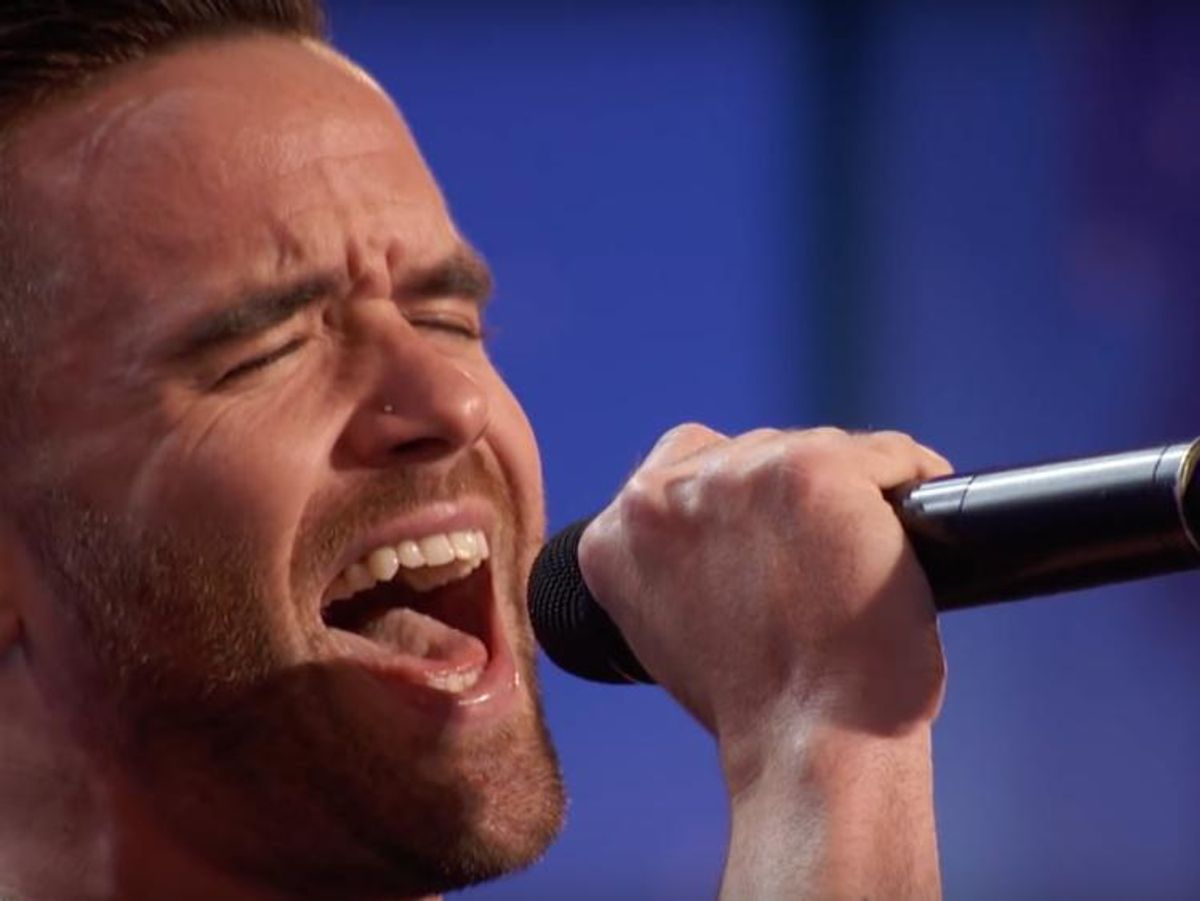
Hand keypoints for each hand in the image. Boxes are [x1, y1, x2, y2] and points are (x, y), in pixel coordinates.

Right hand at [578, 425, 951, 770]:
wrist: (811, 748)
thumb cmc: (758, 705)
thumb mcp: (671, 626)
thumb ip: (677, 559)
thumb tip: (732, 522)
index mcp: (615, 534)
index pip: (686, 466)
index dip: (741, 503)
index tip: (772, 543)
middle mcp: (663, 493)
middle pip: (755, 451)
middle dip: (794, 497)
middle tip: (824, 566)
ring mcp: (739, 476)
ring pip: (821, 449)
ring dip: (852, 493)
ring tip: (863, 561)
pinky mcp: (815, 471)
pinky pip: (887, 456)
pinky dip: (912, 484)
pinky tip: (911, 536)